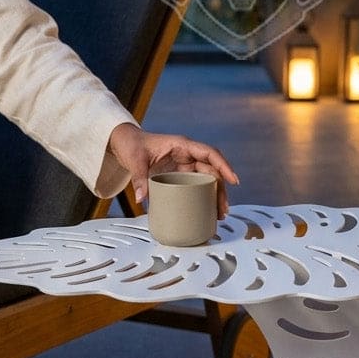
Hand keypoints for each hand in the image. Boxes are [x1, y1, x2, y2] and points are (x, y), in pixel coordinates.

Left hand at [107, 124, 238, 217]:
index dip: (223, 166)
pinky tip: (207, 209)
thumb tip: (142, 198)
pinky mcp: (179, 174)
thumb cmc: (133, 144)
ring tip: (219, 213)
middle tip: (223, 208)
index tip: (233, 180)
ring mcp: (185, 164)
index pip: (210, 154)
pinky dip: (204, 196)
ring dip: (215, 195)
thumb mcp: (135, 160)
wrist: (125, 143)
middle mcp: (187, 154)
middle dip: (221, 189)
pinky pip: (197, 184)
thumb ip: (139, 178)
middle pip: (212, 171)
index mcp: (182, 145)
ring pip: (207, 179)